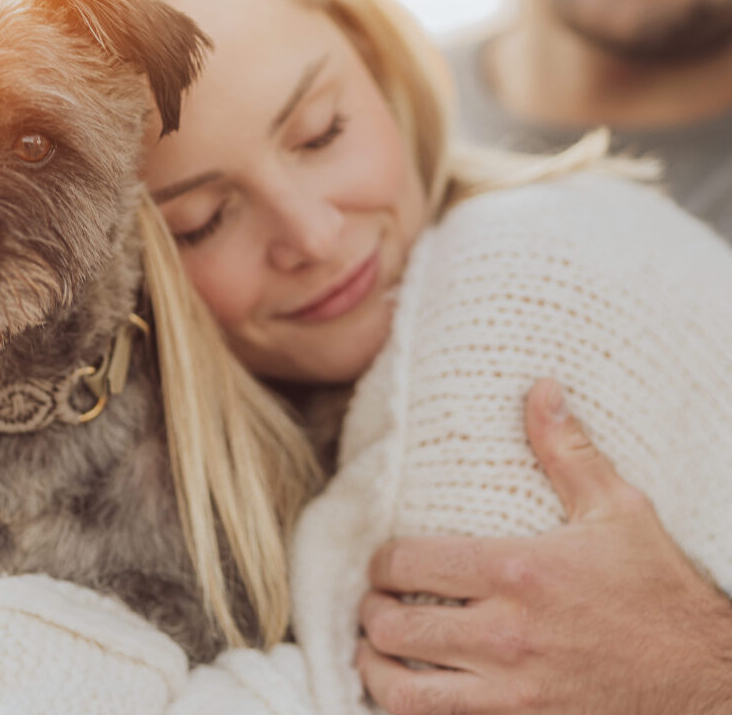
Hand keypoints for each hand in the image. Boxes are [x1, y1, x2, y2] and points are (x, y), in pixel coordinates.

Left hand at [356, 378, 731, 713]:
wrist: (710, 684)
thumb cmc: (659, 594)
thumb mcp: (618, 511)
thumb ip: (567, 449)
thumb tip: (540, 386)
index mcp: (519, 572)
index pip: (410, 562)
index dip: (381, 561)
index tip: (383, 561)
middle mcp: (508, 636)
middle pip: (395, 628)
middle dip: (370, 612)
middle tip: (373, 602)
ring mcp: (515, 696)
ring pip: (405, 693)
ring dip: (376, 670)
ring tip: (374, 651)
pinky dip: (413, 714)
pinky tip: (412, 694)